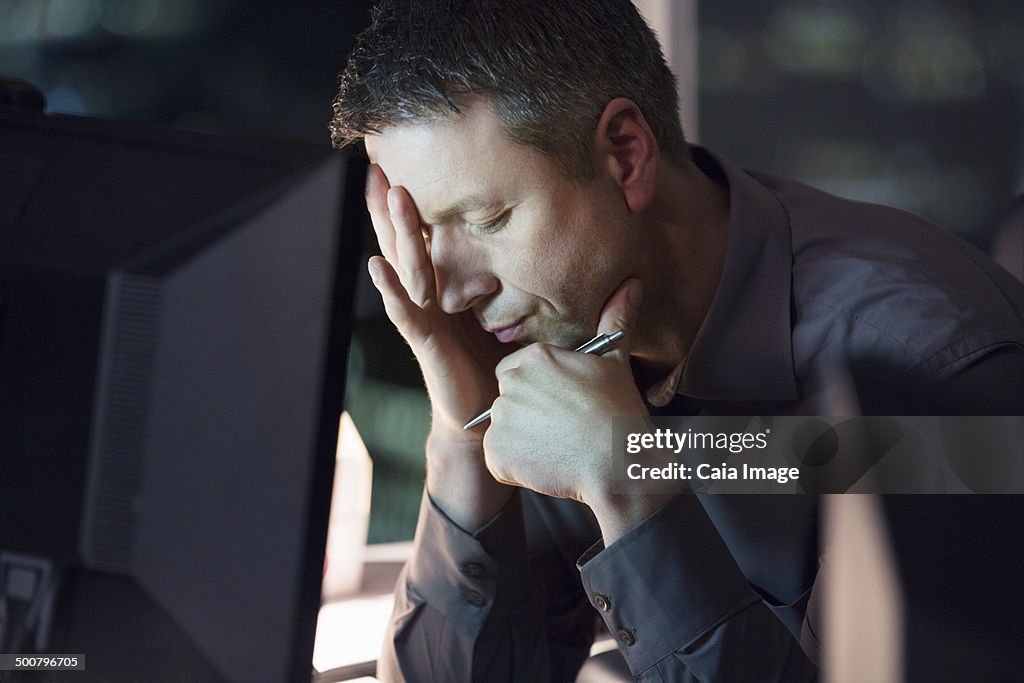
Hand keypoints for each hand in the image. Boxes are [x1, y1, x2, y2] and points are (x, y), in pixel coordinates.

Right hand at [364, 164, 514, 526]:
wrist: (495, 414)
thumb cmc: (510, 363)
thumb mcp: (530, 312)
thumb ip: (548, 282)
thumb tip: (594, 258)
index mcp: (454, 284)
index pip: (433, 234)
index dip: (423, 200)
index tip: (415, 158)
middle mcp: (433, 295)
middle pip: (408, 240)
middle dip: (395, 202)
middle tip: (382, 160)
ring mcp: (426, 317)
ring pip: (405, 266)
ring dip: (397, 230)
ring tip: (390, 194)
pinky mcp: (426, 342)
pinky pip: (405, 312)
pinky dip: (391, 290)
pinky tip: (376, 266)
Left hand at [482, 279, 647, 499]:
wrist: (617, 465)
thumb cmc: (618, 413)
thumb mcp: (616, 362)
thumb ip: (615, 320)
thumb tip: (631, 284)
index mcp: (534, 357)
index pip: (517, 370)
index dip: (538, 390)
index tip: (561, 405)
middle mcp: (511, 383)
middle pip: (508, 397)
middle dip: (526, 413)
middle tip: (560, 428)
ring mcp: (501, 418)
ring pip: (503, 428)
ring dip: (522, 440)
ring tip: (557, 447)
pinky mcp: (495, 452)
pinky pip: (497, 460)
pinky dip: (516, 467)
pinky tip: (546, 464)